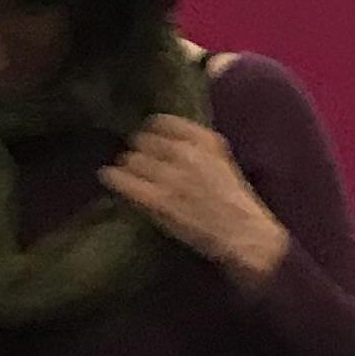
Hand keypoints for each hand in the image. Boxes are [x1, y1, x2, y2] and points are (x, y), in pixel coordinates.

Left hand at [100, 115, 288, 288]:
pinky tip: (111, 179)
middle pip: (143, 139)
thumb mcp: (220, 163)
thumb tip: (163, 139)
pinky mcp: (156, 200)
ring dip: (128, 166)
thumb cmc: (233, 201)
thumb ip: (196, 148)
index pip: (163, 122)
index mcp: (206, 142)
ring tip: (130, 174)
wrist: (243, 234)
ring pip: (130, 159)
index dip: (152, 131)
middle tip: (140, 162)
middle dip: (139, 150)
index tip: (150, 139)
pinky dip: (112, 178)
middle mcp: (187, 154)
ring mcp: (170, 177)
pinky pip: (121, 180)